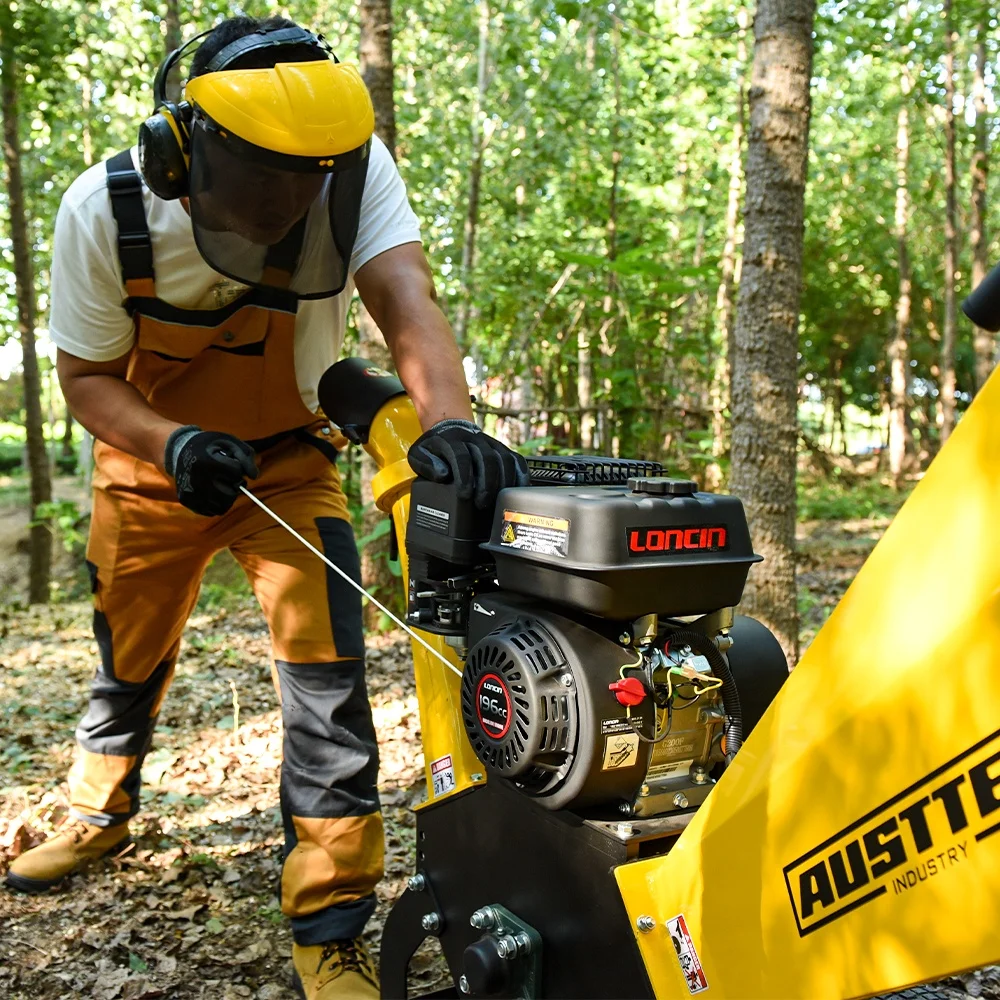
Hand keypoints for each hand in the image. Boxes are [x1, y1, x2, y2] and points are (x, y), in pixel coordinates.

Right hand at [164, 425, 258, 515]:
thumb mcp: (228, 443)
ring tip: (221, 484)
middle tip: (228, 479)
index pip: (236, 473)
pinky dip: (216, 503)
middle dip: (234, 486)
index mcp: (208, 462)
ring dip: (227, 497)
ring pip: (222, 506)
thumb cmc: (208, 446)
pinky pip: (210, 511)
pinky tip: (212, 491)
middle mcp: (198, 479)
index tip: (231, 465)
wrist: (179, 450)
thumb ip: (246, 457)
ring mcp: (191, 491)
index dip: (237, 470)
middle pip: (230, 494)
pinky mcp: (186, 500)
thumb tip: (254, 476)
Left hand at [407, 418, 529, 509]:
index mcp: (451, 440)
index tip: (465, 495)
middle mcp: (473, 439)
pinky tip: (519, 490)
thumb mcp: (418, 455)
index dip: (464, 475)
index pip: (461, 455)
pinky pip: (516, 460)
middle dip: (486, 483)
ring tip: (498, 502)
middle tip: (482, 504)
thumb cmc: (433, 450)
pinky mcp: (502, 450)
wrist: (449, 429)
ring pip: (503, 459)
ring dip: (503, 482)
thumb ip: (425, 465)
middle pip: (486, 458)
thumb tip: (442, 475)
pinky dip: (521, 475)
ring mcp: (490, 443)